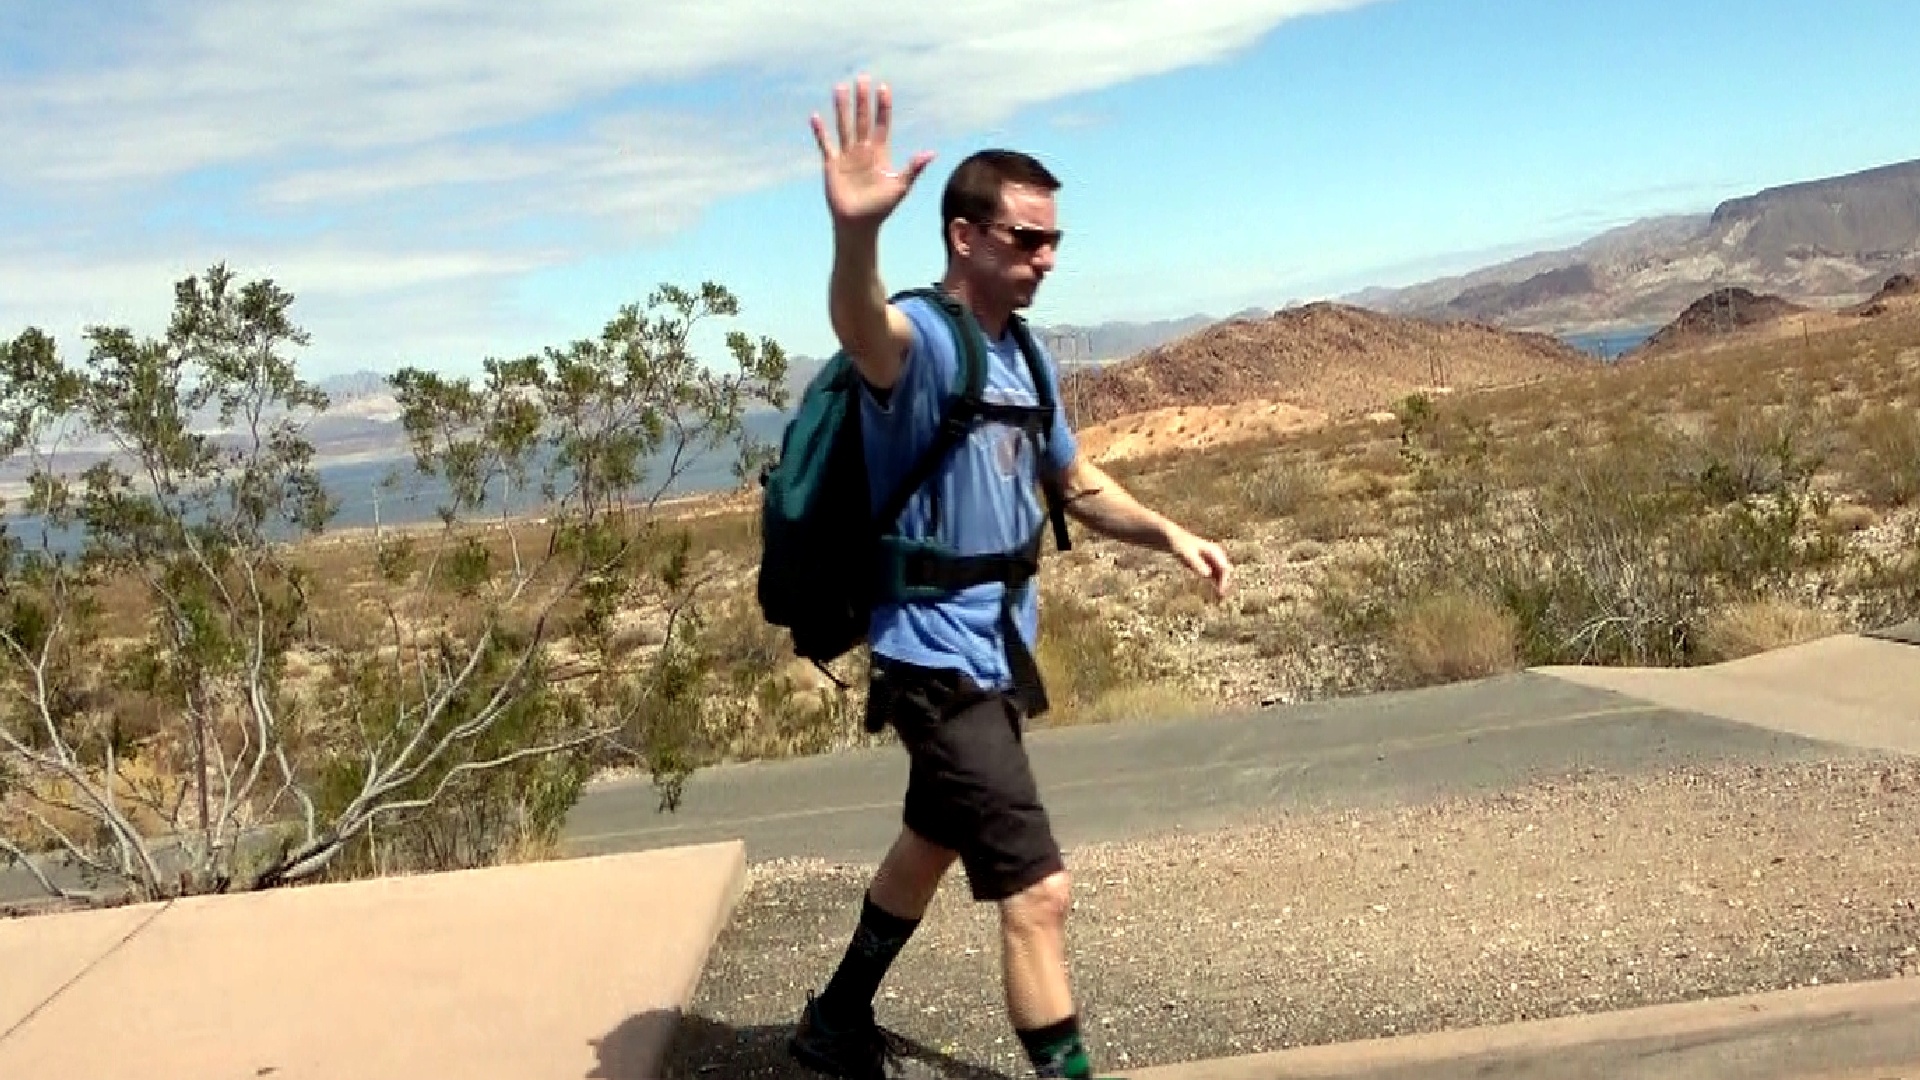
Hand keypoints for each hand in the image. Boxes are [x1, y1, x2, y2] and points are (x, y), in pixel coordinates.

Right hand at [810, 74, 933, 229]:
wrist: (859, 224)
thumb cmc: (881, 208)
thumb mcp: (900, 186)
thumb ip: (913, 168)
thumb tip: (931, 153)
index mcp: (880, 154)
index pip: (882, 125)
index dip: (883, 107)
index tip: (884, 88)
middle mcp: (863, 151)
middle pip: (863, 120)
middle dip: (863, 100)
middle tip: (862, 78)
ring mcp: (847, 156)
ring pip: (845, 126)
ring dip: (842, 108)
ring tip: (840, 88)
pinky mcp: (832, 165)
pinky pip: (826, 144)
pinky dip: (820, 132)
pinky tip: (816, 117)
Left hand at [1170, 529, 1232, 599]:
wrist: (1172, 539)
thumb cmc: (1179, 546)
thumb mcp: (1187, 555)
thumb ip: (1197, 564)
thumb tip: (1207, 575)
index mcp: (1214, 551)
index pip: (1224, 568)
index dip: (1224, 581)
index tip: (1220, 592)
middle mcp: (1215, 555)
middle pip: (1224, 572)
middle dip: (1224, 584)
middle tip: (1221, 597)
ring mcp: (1211, 559)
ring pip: (1220, 574)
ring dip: (1220, 584)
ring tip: (1218, 597)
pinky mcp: (1205, 563)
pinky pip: (1214, 574)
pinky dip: (1214, 582)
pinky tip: (1211, 591)